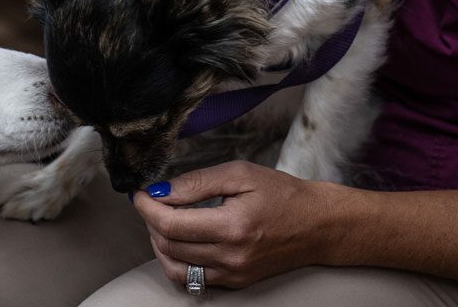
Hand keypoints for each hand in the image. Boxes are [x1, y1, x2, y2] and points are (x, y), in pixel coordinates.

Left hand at [132, 160, 339, 288]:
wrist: (317, 225)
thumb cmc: (281, 193)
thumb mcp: (239, 174)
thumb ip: (197, 182)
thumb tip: (161, 191)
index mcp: (232, 227)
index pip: (171, 224)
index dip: (147, 207)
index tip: (140, 193)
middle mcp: (230, 258)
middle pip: (169, 246)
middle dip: (150, 221)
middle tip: (149, 200)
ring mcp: (233, 275)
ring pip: (175, 268)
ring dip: (159, 243)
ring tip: (160, 219)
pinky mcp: (235, 282)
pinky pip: (193, 278)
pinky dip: (176, 260)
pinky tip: (178, 239)